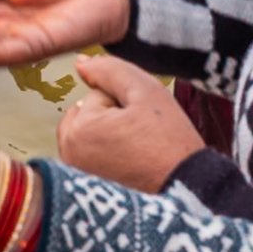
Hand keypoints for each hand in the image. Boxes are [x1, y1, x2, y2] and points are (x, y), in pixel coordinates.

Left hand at [55, 55, 203, 193]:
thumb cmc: (169, 143)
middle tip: (139, 134)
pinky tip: (129, 162)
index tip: (141, 122)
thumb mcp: (145, 91)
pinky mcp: (84, 186)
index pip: (97, 93)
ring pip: (90, 131)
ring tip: (135, 149)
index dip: (124, 101)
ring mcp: (74, 173)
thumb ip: (110, 69)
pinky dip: (107, 153)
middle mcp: (68, 154)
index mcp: (78, 129)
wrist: (184, 188)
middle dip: (111, 116)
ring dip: (109, 133)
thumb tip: (81, 63)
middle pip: (87, 112)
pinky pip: (92, 152)